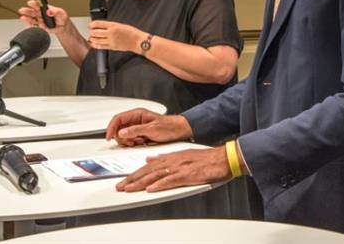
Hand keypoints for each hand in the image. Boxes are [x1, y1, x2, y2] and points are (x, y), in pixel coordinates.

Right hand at [18, 0, 69, 34]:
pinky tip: (28, 25)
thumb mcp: (61, 13)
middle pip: (32, 11)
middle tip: (22, 10)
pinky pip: (34, 27)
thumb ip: (56, 11)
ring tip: (23, 17)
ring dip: (26, 18)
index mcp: (45, 8)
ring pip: (31, 19)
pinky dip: (31, 26)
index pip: (38, 4)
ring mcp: (39, 20)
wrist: (63, 27)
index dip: (34, 3)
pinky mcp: (39, 27)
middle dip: (27, 10)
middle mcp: (40, 14)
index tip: (30, 2)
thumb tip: (50, 11)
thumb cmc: (62, 18)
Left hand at [88, 20, 141, 52]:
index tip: (90, 25)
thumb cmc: (132, 33)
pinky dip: (95, 45)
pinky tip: (93, 44)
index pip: (98, 24)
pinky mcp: (112, 47)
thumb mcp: (121, 25)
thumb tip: (101, 26)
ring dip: (92, 38)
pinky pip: (100, 46)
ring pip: (96, 40)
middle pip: (95, 32)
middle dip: (91, 32)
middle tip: (91, 31)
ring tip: (91, 37)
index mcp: (113, 26)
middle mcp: (111, 33)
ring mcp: (111, 41)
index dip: (92, 24)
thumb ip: (111, 25)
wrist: (138, 41)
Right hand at [105, 108, 191, 146]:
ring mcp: (138, 126)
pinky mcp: (141, 133)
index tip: (109, 137)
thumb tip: (121, 133)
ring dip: (129, 140)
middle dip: (123, 137)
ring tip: (139, 141)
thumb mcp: (152, 129)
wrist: (179, 130)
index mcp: (137, 114)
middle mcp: (136, 119)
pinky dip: (133, 143)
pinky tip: (141, 143)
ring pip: (124, 135)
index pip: (118, 119)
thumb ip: (136, 130)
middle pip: (119, 128)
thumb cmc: (169, 126)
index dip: (111, 128)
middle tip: (131, 142)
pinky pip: (130, 139)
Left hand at [116, 146, 230, 191]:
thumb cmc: (207, 159)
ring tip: (129, 188)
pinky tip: (151, 189)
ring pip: (156, 175)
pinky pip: (171, 180)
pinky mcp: (188, 175)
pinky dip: (160, 185)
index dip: (135, 173)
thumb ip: (165, 157)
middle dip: (133, 179)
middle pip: (149, 171)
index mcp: (172, 156)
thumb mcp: (183, 154)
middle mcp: (173, 161)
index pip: (148, 166)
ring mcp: (180, 168)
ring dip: (141, 182)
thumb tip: (150, 159)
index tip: (125, 179)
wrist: (223, 158)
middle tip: (120, 186)